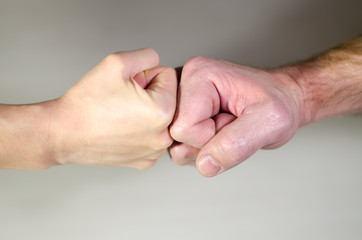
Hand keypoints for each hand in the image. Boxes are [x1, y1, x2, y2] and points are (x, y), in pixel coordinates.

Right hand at [48, 48, 176, 168]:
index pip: (169, 76)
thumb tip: (157, 63)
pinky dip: (141, 131)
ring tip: (122, 115)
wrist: (64, 133)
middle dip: (149, 93)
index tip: (128, 85)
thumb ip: (147, 55)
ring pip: (161, 118)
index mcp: (163, 111)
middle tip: (123, 100)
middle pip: (168, 99)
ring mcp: (155, 151)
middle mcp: (164, 136)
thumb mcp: (116, 62)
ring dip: (146, 112)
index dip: (146, 74)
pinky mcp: (145, 161)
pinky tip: (122, 131)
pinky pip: (152, 137)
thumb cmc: (87, 102)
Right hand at [169, 57, 302, 176]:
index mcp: (199, 74)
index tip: (234, 122)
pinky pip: (180, 147)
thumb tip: (205, 165)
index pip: (183, 128)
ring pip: (176, 145)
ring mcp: (181, 99)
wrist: (283, 99)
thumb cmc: (279, 102)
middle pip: (174, 136)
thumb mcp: (270, 122)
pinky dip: (203, 149)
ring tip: (228, 126)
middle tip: (232, 123)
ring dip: (206, 147)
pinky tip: (219, 132)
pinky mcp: (183, 114)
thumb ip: (236, 144)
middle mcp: (184, 82)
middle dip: (207, 142)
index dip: (210, 137)